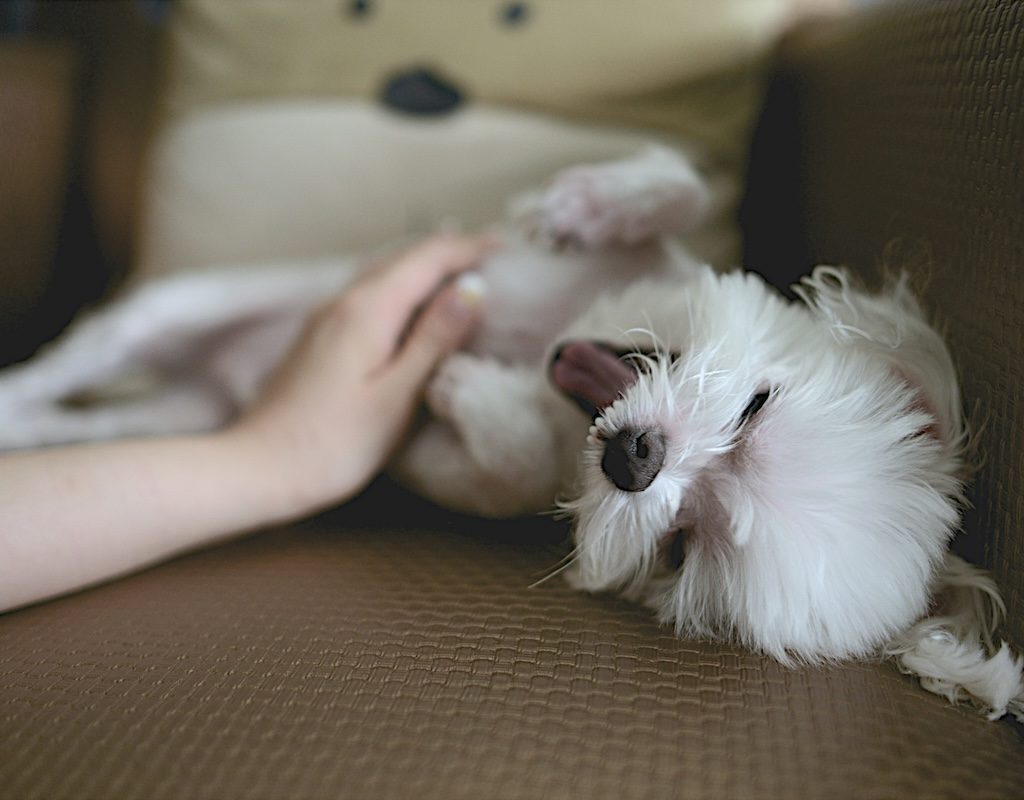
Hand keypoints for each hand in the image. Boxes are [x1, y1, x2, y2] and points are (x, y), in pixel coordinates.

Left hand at [230, 233, 491, 513]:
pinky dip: (403, 286)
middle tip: (494, 255)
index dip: (469, 247)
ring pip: (384, 271)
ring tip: (464, 272)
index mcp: (368, 309)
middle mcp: (344, 300)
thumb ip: (435, 338)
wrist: (259, 468)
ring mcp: (327, 316)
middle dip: (450, 250)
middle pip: (404, 256)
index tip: (507, 248)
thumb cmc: (334, 443)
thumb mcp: (397, 395)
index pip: (427, 258)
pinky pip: (370, 292)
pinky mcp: (320, 335)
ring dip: (425, 265)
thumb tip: (472, 288)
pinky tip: (416, 304)